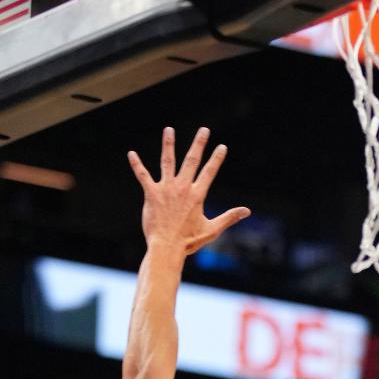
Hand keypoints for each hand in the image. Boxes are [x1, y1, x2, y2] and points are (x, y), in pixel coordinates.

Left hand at [128, 126, 249, 256]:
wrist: (167, 248)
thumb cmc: (189, 242)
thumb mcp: (212, 230)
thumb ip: (229, 217)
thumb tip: (247, 211)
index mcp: (197, 196)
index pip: (209, 173)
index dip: (216, 159)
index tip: (222, 147)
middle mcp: (182, 188)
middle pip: (191, 161)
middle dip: (199, 144)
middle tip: (204, 130)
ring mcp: (166, 189)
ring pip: (167, 161)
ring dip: (169, 144)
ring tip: (169, 130)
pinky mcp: (151, 194)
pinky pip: (142, 176)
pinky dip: (137, 165)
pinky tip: (131, 154)